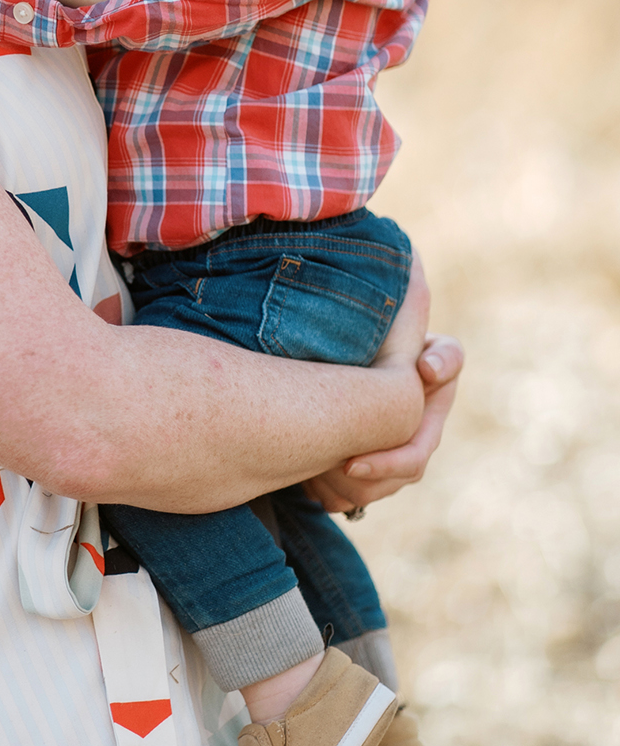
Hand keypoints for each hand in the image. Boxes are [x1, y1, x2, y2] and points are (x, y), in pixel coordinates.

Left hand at [303, 256, 462, 512]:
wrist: (298, 394)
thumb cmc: (328, 338)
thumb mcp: (341, 322)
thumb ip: (374, 300)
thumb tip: (400, 249)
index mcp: (424, 361)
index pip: (448, 358)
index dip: (440, 363)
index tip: (422, 366)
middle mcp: (421, 403)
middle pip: (420, 443)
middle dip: (388, 460)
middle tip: (350, 466)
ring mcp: (404, 439)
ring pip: (398, 473)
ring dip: (362, 483)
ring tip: (322, 479)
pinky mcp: (376, 468)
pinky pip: (369, 494)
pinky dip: (343, 496)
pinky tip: (313, 493)